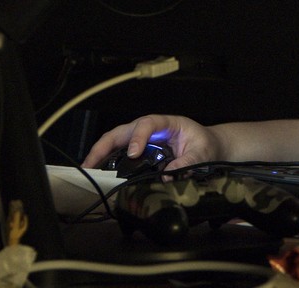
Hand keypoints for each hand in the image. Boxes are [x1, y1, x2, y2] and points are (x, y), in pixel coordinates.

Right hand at [82, 114, 220, 172]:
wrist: (210, 147)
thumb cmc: (206, 145)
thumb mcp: (203, 152)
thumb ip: (188, 162)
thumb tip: (167, 174)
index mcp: (166, 123)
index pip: (147, 123)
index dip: (138, 136)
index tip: (134, 152)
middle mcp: (150, 130)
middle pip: (122, 131)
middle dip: (105, 145)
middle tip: (91, 161)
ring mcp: (142, 140)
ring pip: (116, 142)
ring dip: (101, 153)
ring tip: (89, 168)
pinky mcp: (140, 152)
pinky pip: (120, 155)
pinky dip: (107, 162)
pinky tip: (99, 173)